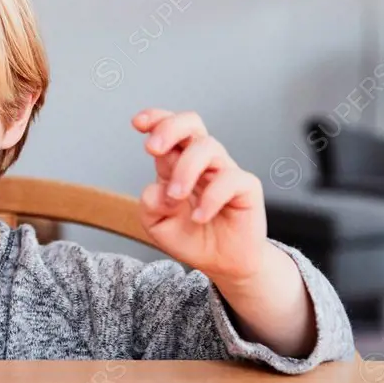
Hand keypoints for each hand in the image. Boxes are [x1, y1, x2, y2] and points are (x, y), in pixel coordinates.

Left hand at [132, 109, 267, 283]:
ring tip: (176, 197)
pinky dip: (210, 198)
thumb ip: (151, 204)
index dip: (155, 119)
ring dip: (185, 170)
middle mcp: (201, 162)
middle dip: (170, 128)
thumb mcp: (157, 224)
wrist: (222, 263)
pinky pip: (230, 179)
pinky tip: (199, 217)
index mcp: (176, 163)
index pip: (168, 129)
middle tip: (153, 149)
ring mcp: (224, 171)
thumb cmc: (190, 237)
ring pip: (208, 147)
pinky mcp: (245, 187)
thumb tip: (161, 189)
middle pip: (191, 124)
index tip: (137, 123)